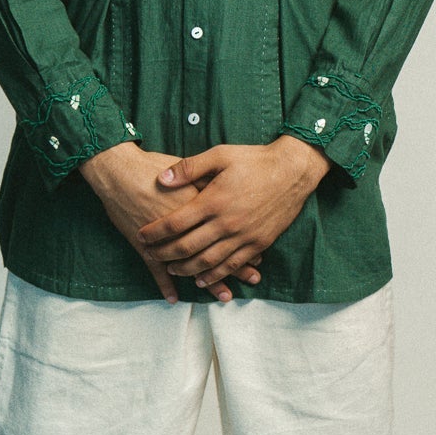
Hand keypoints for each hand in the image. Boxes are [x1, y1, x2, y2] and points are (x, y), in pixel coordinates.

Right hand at [79, 142, 263, 303]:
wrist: (118, 172)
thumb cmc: (150, 166)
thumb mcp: (186, 165)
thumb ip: (204, 178)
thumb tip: (225, 186)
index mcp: (198, 207)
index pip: (227, 230)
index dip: (243, 243)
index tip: (259, 256)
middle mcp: (186, 228)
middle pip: (216, 251)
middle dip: (236, 267)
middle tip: (253, 279)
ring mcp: (165, 241)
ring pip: (192, 266)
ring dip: (210, 282)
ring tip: (226, 295)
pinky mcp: (146, 247)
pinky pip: (156, 271)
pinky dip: (164, 285)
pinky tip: (173, 298)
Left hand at [136, 136, 329, 292]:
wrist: (293, 170)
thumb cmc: (255, 160)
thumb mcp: (220, 154)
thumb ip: (188, 168)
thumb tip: (161, 179)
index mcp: (213, 200)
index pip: (175, 223)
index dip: (155, 232)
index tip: (142, 235)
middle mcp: (226, 223)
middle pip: (187, 247)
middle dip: (164, 254)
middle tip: (151, 255)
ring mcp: (243, 236)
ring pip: (207, 262)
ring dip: (186, 269)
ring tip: (171, 269)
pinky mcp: (258, 244)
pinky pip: (232, 265)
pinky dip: (215, 275)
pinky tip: (202, 280)